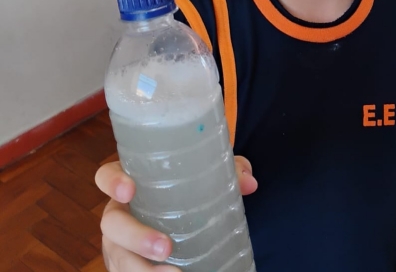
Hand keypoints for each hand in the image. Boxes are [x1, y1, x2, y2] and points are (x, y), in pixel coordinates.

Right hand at [95, 156, 257, 270]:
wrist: (186, 223)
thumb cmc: (190, 191)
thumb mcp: (208, 177)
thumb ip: (229, 171)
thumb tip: (249, 182)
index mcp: (132, 183)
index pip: (107, 176)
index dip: (112, 182)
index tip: (130, 190)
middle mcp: (119, 214)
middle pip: (112, 225)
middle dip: (135, 237)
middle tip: (166, 248)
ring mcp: (119, 246)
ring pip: (120, 259)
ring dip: (143, 271)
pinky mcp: (127, 268)